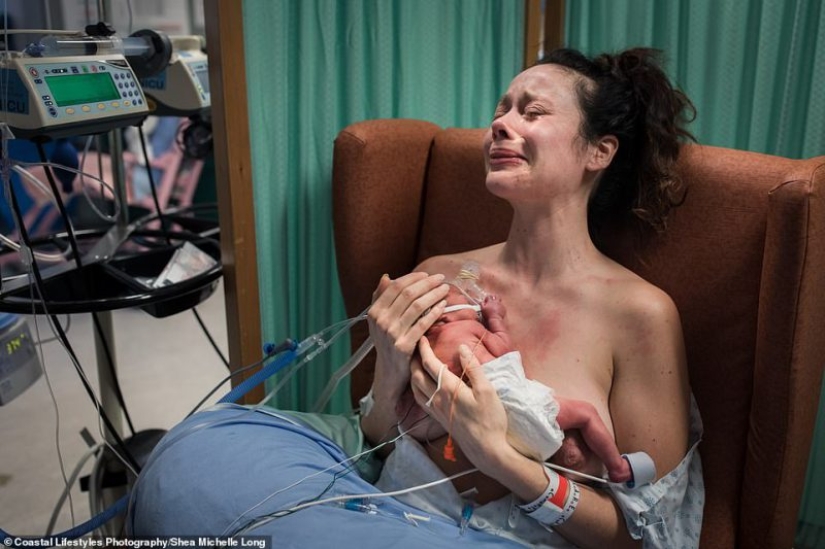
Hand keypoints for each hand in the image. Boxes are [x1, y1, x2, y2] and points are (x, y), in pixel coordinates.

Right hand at [367, 273, 449, 401]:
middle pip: (408, 294)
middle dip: (427, 283)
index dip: (413, 278)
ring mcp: (392, 334)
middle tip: (441, 278)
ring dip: (434, 294)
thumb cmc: (387, 341)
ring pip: (417, 306)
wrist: (389, 371)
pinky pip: (423, 323)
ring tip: (445, 289)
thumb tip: (386, 277)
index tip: (427, 274)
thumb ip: (381, 298)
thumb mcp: (379, 320)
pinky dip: (434, 311)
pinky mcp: (404, 346)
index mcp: (374, 312)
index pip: (395, 287)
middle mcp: (381, 321)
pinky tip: (443, 305)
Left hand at [411, 337, 509, 474]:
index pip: (429, 364)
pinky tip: (422, 386)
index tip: (422, 337)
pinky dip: (416, 388)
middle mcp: (436, 399)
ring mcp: (435, 410)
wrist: (487, 449)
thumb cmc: (490, 419)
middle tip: (416, 348)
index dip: (424, 349)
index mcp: (447, 389)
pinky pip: (420, 400)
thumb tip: (461, 348)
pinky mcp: (438, 419)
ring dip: (413, 374)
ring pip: (415, 388)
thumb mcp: (486, 390)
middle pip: (416, 375)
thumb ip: (473, 367)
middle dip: (414, 359)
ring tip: (416, 364)